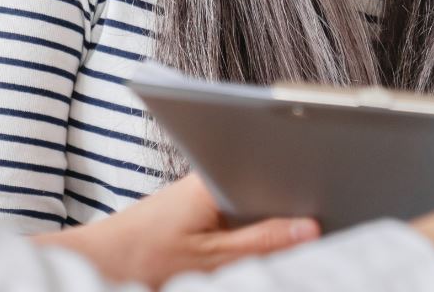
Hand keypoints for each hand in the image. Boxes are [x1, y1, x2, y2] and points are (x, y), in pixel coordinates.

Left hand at [32, 176, 319, 287]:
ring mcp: (205, 191)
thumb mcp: (210, 261)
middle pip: (268, 183)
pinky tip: (257, 248)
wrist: (97, 265)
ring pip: (255, 199)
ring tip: (292, 237)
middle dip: (294, 203)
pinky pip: (239, 212)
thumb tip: (311, 229)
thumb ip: (262, 243)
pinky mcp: (199, 208)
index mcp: (216, 178)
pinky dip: (252, 229)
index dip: (306, 182)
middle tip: (320, 225)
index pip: (273, 169)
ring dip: (271, 219)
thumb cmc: (143, 259)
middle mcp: (211, 176)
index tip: (336, 197)